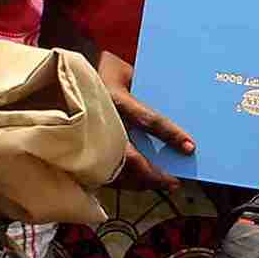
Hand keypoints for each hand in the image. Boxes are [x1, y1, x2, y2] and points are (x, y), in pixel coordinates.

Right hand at [96, 45, 194, 187]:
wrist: (68, 73)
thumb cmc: (105, 72)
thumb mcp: (127, 73)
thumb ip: (147, 92)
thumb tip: (176, 111)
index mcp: (114, 97)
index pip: (147, 119)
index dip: (169, 134)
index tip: (190, 147)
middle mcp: (101, 120)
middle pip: (130, 157)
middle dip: (153, 174)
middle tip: (174, 182)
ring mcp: (89, 136)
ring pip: (115, 170)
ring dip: (139, 182)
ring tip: (161, 185)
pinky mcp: (83, 147)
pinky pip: (103, 172)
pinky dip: (123, 181)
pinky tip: (139, 184)